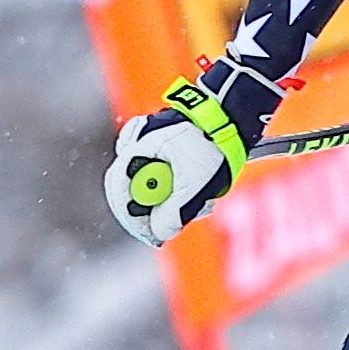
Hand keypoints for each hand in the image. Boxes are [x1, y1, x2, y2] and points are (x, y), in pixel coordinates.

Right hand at [105, 77, 250, 246]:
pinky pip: (161, 173)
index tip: (149, 234)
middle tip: (173, 224)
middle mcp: (135, 144)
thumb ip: (174, 212)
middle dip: (153, 209)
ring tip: (200, 198)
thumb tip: (158, 232)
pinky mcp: (161, 144)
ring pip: (149, 183)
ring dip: (171, 197)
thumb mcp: (194, 183)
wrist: (230, 115)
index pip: (119, 190)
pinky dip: (178, 184)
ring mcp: (146, 143)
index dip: (131, 218)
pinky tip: (198, 183)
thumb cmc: (211, 143)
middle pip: (132, 189)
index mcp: (136, 149)